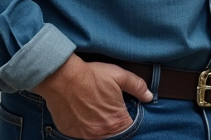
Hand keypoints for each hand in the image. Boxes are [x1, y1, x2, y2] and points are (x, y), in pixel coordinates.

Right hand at [32, 55, 152, 139]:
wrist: (62, 77)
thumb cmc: (90, 76)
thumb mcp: (119, 75)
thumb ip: (137, 86)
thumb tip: (149, 96)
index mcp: (116, 122)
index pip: (128, 128)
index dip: (126, 118)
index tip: (121, 110)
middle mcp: (100, 133)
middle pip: (112, 133)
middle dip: (111, 122)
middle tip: (105, 107)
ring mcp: (84, 135)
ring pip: (97, 134)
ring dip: (97, 124)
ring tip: (93, 108)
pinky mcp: (70, 133)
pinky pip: (81, 133)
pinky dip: (83, 125)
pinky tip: (82, 111)